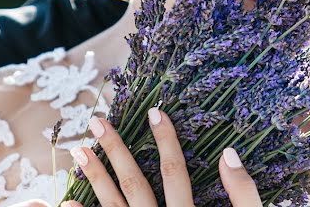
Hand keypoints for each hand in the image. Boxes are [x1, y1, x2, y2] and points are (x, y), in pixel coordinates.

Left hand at [63, 109, 262, 205]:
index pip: (175, 172)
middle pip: (135, 186)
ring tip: (79, 151)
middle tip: (95, 122)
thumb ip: (244, 194)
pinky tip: (65, 204)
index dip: (166, 140)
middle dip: (115, 151)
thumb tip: (230, 153)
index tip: (155, 111)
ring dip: (94, 179)